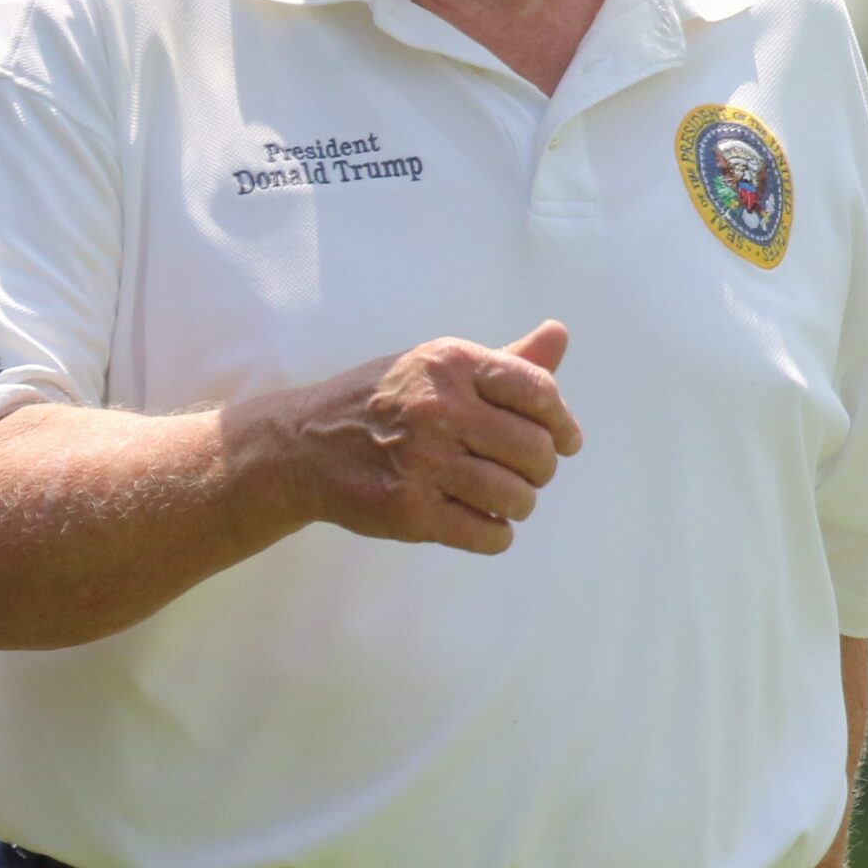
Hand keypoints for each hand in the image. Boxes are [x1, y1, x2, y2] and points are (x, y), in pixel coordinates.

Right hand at [283, 320, 581, 553]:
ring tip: (499, 498)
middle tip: (524, 473)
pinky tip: (480, 520)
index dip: (562, 423)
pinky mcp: (409, 512)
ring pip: (517, 498)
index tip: (564, 441)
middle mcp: (438, 409)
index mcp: (450, 364)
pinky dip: (495, 534)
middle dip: (541, 469)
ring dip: (518, 505)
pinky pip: (488, 535)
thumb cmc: (382, 401)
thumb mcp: (434, 366)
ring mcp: (422, 463)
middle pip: (536, 450)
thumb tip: (559, 333)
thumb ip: (502, 360)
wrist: (302, 445)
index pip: (540, 392)